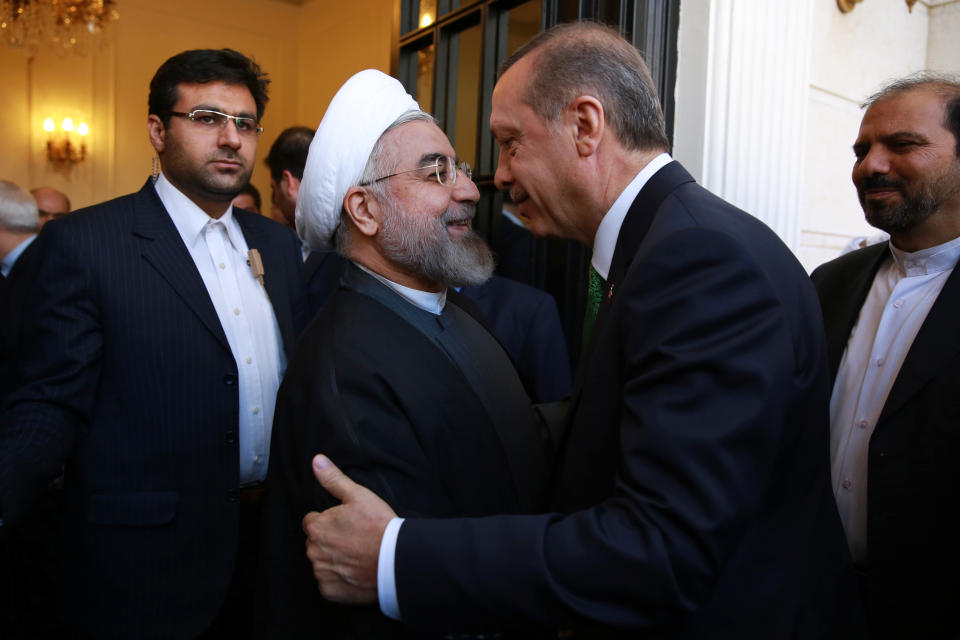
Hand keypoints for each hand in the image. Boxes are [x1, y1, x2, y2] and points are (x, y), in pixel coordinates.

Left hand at [302, 454, 396, 603]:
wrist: (395, 559)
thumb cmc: (378, 525)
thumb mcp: (358, 496)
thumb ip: (333, 479)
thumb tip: (317, 461)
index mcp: (316, 527)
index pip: (312, 522)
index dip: (329, 521)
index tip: (346, 524)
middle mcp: (313, 551)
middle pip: (316, 543)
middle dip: (330, 541)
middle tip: (354, 539)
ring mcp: (321, 573)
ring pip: (322, 563)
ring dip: (334, 560)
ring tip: (357, 555)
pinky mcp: (330, 591)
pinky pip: (329, 583)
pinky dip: (339, 579)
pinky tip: (355, 571)